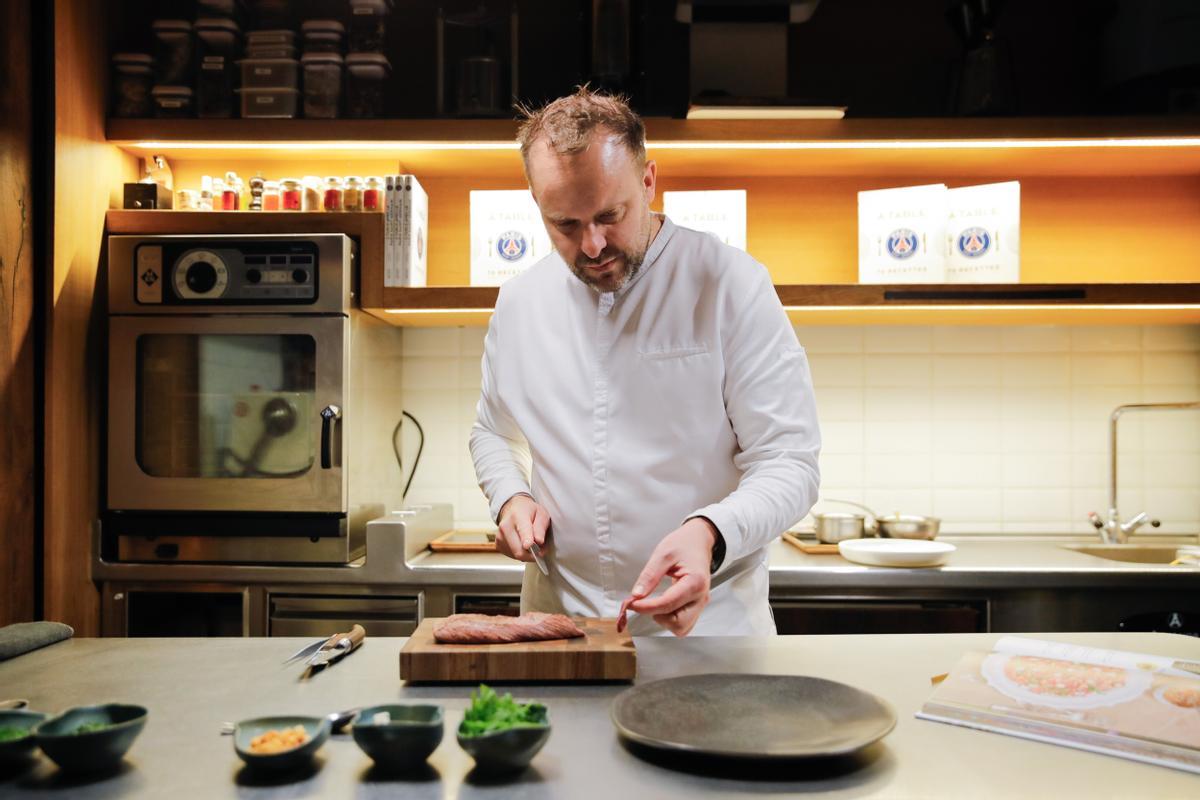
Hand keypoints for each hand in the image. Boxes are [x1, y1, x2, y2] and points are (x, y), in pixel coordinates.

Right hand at [496, 493, 549, 563]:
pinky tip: (522, 544)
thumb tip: (539, 541)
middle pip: (519, 550)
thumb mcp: (541, 514)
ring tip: (531, 543)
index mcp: (518, 516)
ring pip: (516, 555)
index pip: (522, 531)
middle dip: (533, 554)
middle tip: (541, 548)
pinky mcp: (498, 545)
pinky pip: (512, 555)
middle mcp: (505, 527)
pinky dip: (520, 553)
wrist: (513, 509)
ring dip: (527, 554)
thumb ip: (540, 527)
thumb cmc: (529, 511)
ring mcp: (500, 536)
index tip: (530, 546)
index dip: (527, 541)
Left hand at [622, 518, 716, 636]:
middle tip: (645, 603)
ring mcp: (700, 603)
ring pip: (682, 628)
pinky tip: (663, 605)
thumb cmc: (683, 545)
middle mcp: (701, 597)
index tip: (631, 603)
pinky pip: (684, 623)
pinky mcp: (696, 606)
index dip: (647, 607)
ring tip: (655, 602)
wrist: (698, 541)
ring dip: (665, 619)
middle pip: (679, 623)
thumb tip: (637, 595)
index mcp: (695, 582)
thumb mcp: (663, 554)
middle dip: (658, 616)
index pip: (668, 604)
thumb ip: (649, 575)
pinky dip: (671, 619)